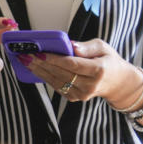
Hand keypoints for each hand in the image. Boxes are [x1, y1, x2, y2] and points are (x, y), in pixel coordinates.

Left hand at [19, 38, 141, 103]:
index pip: (72, 64)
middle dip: (40, 63)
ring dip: (38, 70)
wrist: (118, 83)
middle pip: (60, 73)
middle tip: (24, 54)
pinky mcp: (75, 98)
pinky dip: (44, 77)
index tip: (39, 52)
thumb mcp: (103, 47)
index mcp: (98, 70)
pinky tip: (33, 68)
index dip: (54, 59)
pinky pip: (57, 86)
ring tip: (24, 60)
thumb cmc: (109, 61)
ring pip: (56, 81)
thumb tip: (70, 45)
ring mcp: (82, 94)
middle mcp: (90, 85)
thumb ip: (87, 47)